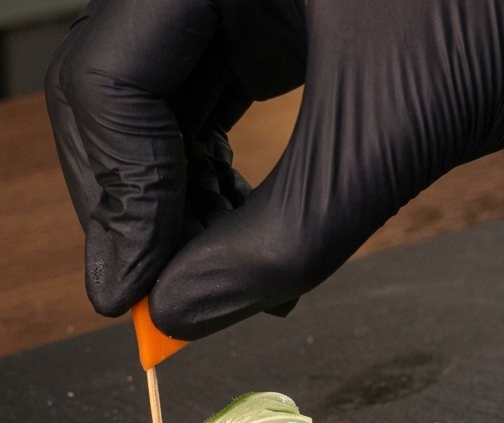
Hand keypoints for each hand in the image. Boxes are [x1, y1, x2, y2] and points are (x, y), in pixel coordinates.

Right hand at [45, 0, 503, 338]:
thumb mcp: (398, 129)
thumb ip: (282, 236)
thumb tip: (183, 313)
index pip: (106, 78)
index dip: (112, 200)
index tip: (134, 299)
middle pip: (119, 100)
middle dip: (142, 211)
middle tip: (167, 303)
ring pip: (161, 117)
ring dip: (183, 213)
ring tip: (223, 283)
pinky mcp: (275, 27)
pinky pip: (213, 117)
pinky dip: (224, 191)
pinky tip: (255, 242)